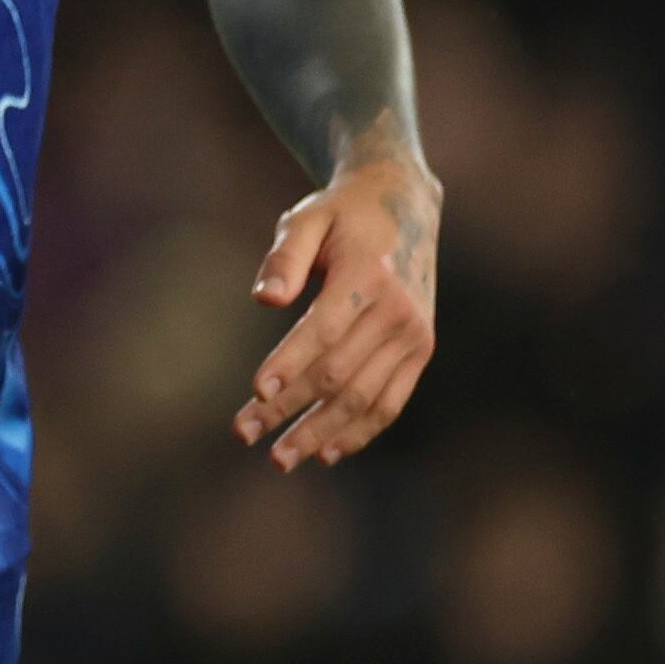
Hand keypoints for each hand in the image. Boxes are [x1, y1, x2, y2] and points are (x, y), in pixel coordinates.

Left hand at [238, 150, 440, 468]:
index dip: (289, 364)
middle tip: (243, 433)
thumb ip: (283, 256)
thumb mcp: (306, 217)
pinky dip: (361, 430)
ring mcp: (414, 335)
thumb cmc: (341, 214)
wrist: (404, 206)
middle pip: (338, 373)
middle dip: (289, 407)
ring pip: (365, 397)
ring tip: (279, 457)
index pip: (324, 331)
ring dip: (321, 432)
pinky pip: (391, 400)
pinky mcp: (421, 350)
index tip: (254, 392)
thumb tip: (264, 299)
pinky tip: (326, 452)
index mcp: (367, 276)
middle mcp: (397, 312)